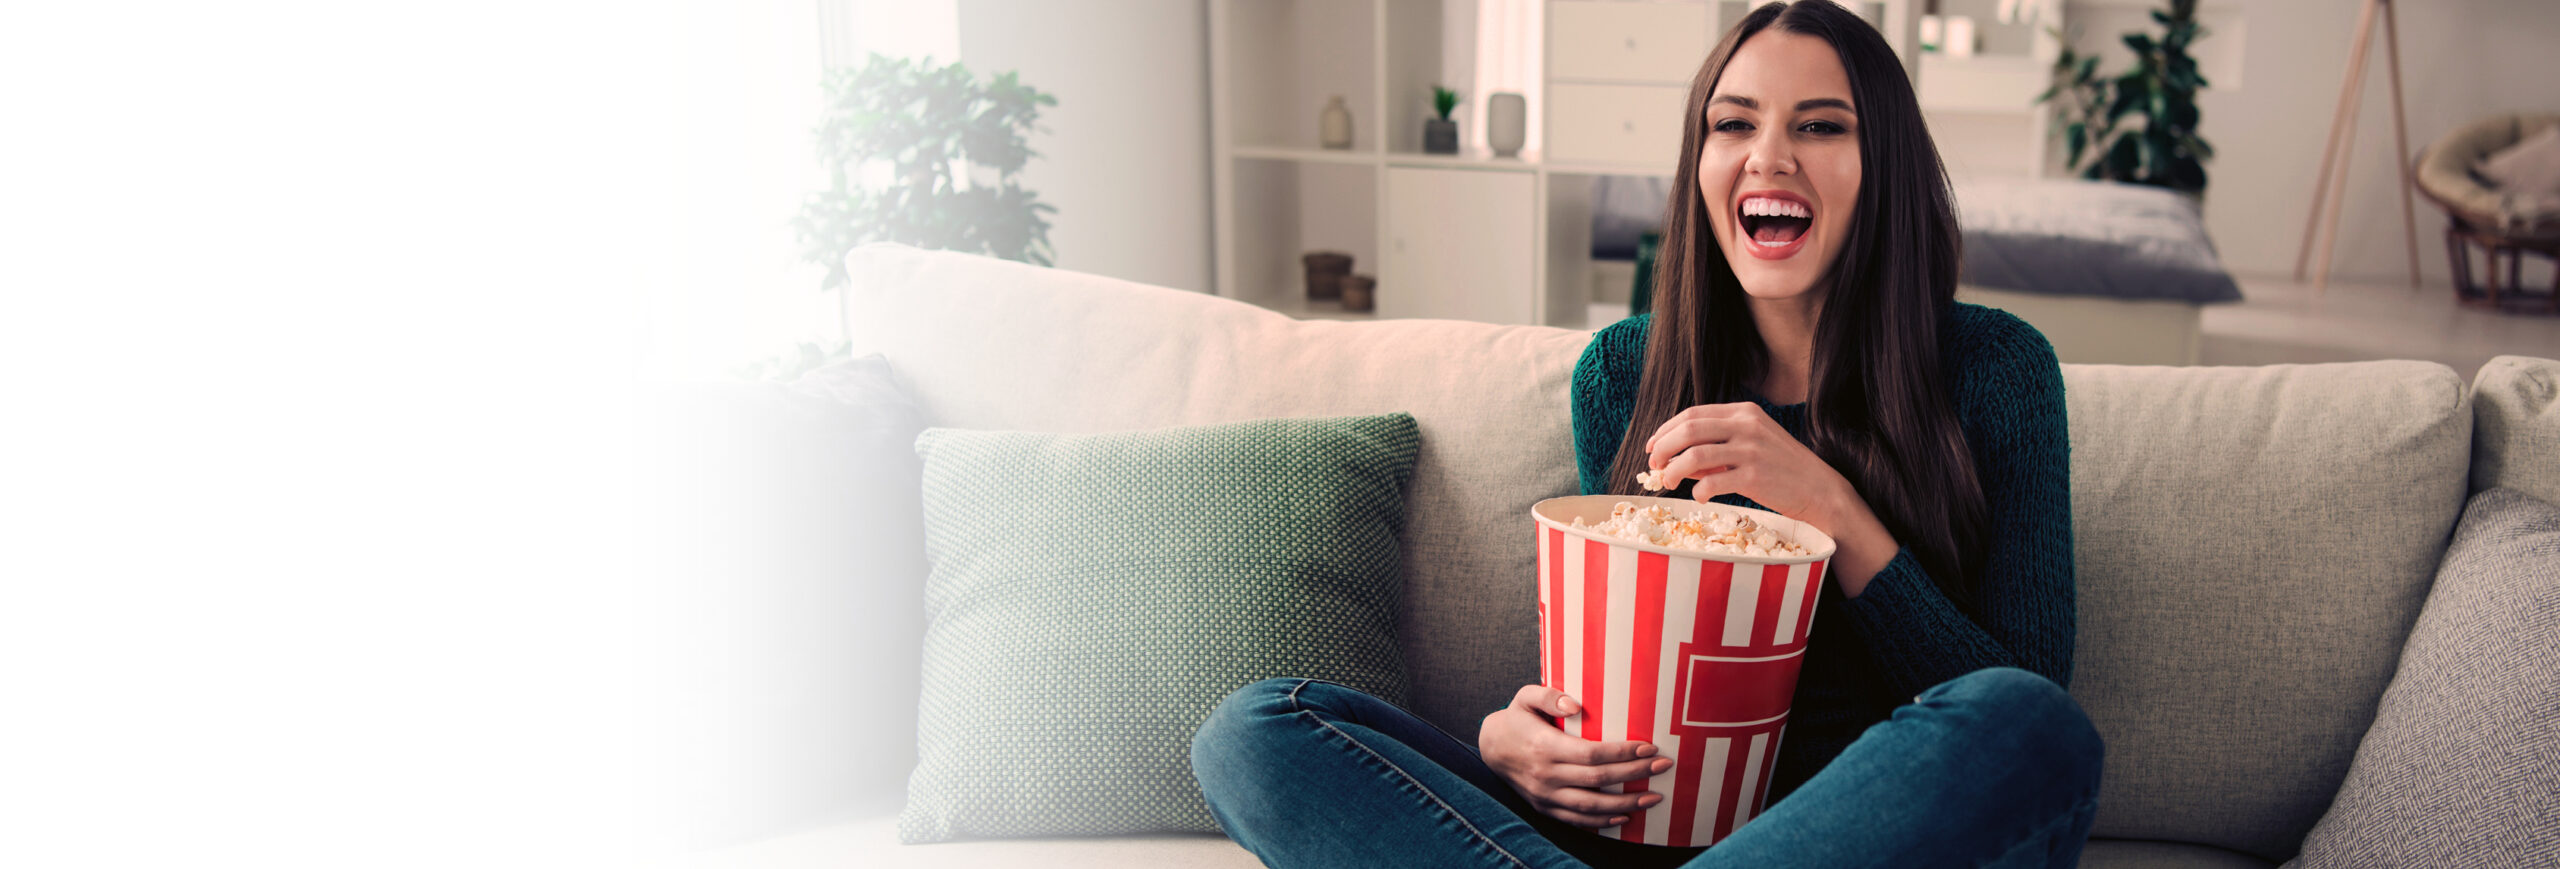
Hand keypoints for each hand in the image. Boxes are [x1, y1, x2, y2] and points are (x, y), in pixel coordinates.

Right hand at [1478, 684, 1672, 828]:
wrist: (1491, 749)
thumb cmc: (1517, 719)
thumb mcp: (1525, 697)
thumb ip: (1548, 695)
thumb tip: (1576, 704)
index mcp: (1544, 747)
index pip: (1591, 754)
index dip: (1622, 752)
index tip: (1648, 747)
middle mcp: (1545, 775)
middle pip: (1598, 780)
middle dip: (1635, 774)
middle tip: (1663, 766)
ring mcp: (1545, 796)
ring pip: (1591, 806)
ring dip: (1626, 804)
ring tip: (1654, 797)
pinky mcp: (1545, 808)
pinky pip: (1578, 820)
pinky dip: (1603, 822)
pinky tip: (1626, 816)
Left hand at [1643, 402, 1854, 527]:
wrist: (1819, 489)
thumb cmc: (1781, 469)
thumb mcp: (1751, 446)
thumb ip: (1716, 448)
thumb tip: (1677, 461)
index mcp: (1744, 412)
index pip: (1693, 414)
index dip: (1666, 430)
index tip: (1652, 447)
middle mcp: (1747, 425)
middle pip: (1689, 429)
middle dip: (1663, 447)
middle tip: (1653, 465)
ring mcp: (1751, 450)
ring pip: (1695, 454)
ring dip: (1674, 470)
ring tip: (1668, 483)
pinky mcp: (1755, 476)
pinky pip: (1712, 482)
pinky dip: (1698, 491)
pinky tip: (1699, 496)